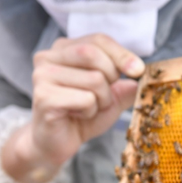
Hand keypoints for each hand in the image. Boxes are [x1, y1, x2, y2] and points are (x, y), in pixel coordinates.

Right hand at [2, 34, 144, 182]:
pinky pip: (86, 99)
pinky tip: (76, 115)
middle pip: (93, 53)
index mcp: (63, 49)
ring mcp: (42, 76)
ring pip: (95, 79)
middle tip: (104, 97)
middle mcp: (48, 57)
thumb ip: (125, 86)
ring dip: (102, 100)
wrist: (56, 143)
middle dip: (110, 77)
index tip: (139, 70)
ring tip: (87, 108)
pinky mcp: (43, 96)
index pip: (98, 39)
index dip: (122, 54)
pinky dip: (91, 111)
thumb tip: (139, 72)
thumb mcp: (111, 98)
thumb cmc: (82, 116)